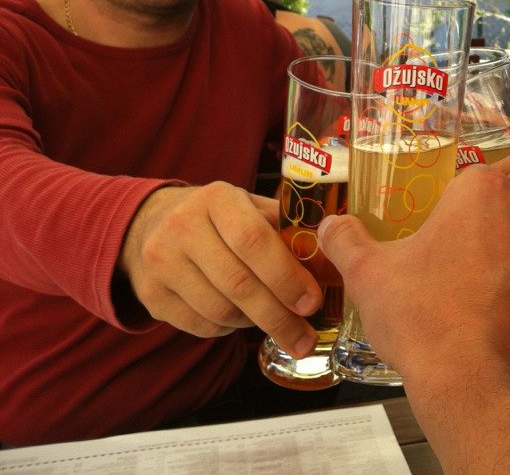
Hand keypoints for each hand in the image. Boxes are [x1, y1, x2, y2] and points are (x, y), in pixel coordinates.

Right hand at [119, 183, 319, 357]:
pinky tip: (243, 319)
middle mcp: (183, 226)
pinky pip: (201, 325)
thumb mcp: (250, 207)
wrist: (150, 223)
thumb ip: (285, 229)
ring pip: (220, 310)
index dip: (286, 275)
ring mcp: (161, 262)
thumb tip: (333, 259)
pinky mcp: (150, 294)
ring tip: (278, 324)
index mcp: (217, 199)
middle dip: (279, 315)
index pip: (254, 240)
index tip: (312, 301)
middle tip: (305, 336)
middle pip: (238, 283)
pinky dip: (229, 329)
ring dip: (256, 323)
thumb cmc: (220, 218)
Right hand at [318, 166, 509, 397]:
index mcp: (483, 192)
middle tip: (437, 275)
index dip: (437, 215)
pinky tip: (485, 328)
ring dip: (492, 269)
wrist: (482, 391)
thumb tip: (332, 226)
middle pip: (490, 216)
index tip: (423, 242)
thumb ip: (346, 240)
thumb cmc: (426, 321)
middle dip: (467, 240)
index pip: (459, 186)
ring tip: (458, 306)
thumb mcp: (368, 274)